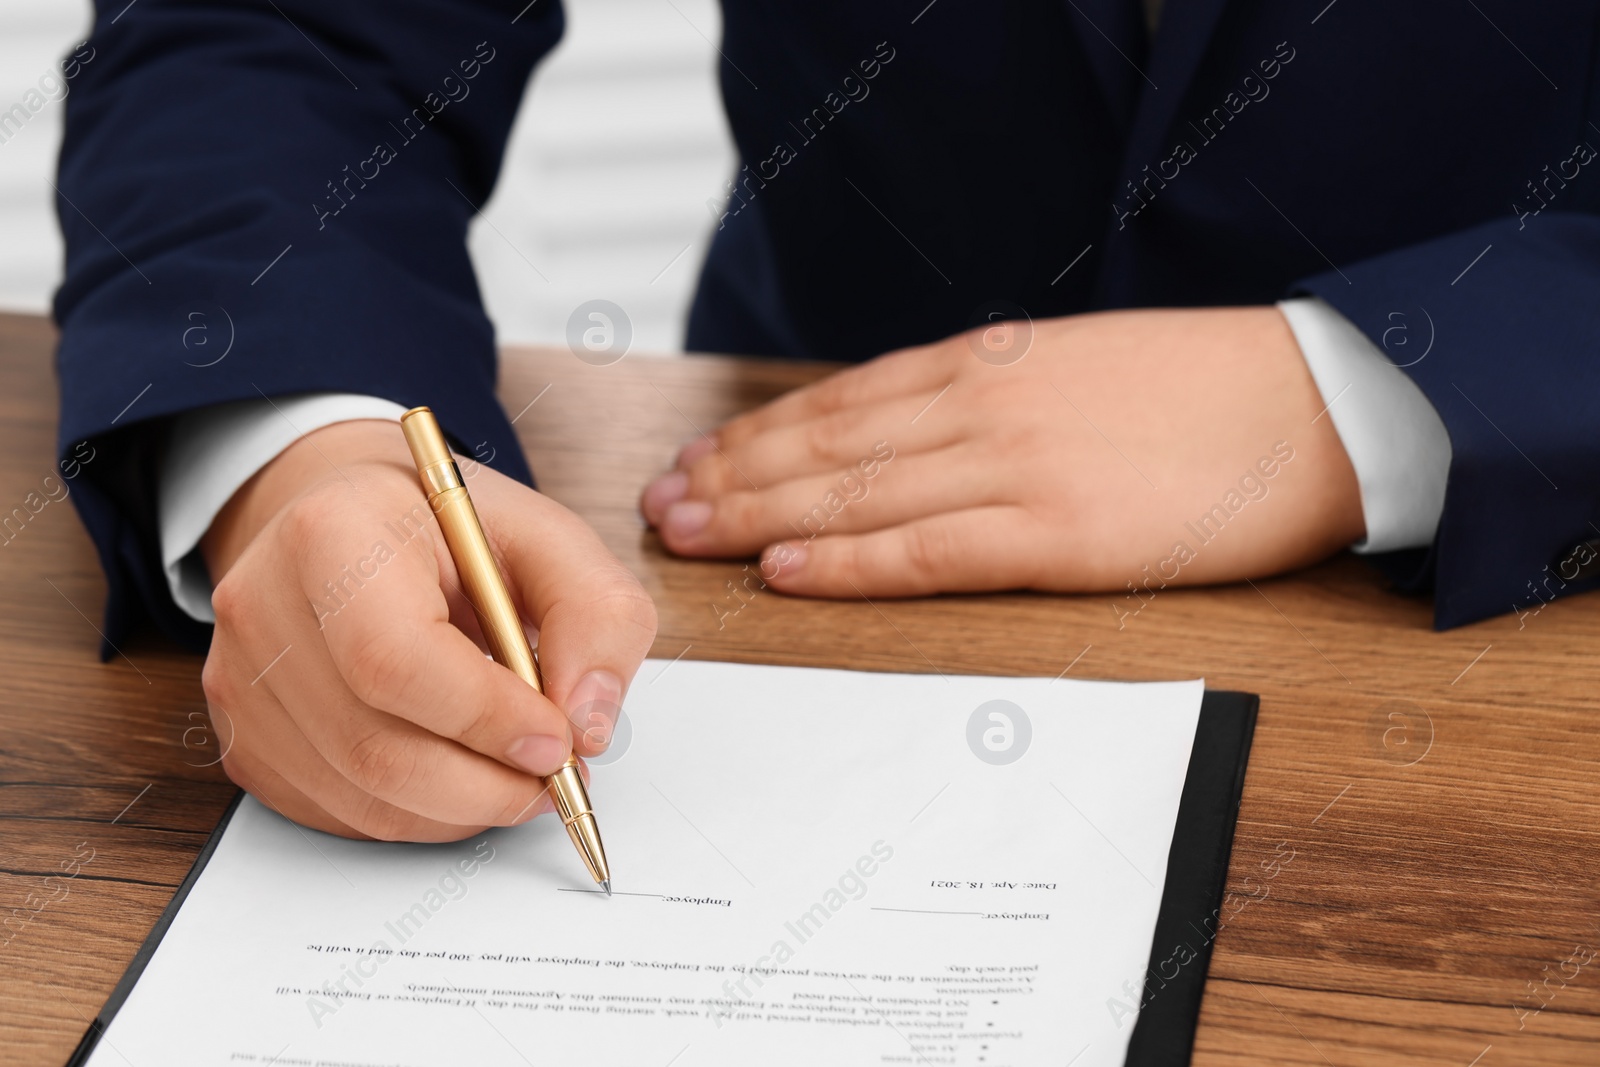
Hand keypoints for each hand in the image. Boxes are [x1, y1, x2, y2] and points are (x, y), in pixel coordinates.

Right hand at [200, 419, 655, 840]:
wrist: (359, 522)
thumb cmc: (451, 532)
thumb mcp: (551, 538)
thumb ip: (596, 617)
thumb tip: (589, 723)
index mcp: (333, 532)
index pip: (395, 659)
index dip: (486, 719)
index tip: (560, 740)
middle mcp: (264, 606)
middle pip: (375, 747)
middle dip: (487, 784)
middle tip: (558, 776)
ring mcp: (242, 678)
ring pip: (362, 795)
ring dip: (463, 807)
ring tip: (521, 773)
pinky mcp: (246, 738)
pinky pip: (341, 813)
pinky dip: (422, 815)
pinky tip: (464, 773)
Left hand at [640, 307, 1363, 597]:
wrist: (1312, 404)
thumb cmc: (1200, 391)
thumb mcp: (1075, 365)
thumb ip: (989, 394)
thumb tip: (910, 429)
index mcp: (989, 363)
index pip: (840, 402)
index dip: (757, 435)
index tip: (698, 459)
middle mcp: (982, 406)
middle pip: (824, 448)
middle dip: (731, 477)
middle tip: (660, 506)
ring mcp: (1013, 467)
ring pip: (851, 496)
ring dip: (757, 518)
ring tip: (689, 538)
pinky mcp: (1053, 532)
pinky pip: (921, 553)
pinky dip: (844, 564)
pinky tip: (783, 573)